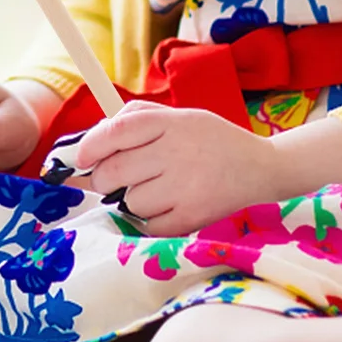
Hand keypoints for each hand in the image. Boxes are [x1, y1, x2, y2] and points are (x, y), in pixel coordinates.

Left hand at [72, 103, 275, 236]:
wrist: (260, 167)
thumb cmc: (210, 140)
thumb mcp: (179, 116)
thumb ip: (137, 118)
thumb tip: (94, 137)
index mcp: (170, 122)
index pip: (115, 131)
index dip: (90, 145)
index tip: (81, 157)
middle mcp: (175, 153)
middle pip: (113, 171)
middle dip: (102, 179)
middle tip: (111, 180)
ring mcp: (184, 187)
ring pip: (129, 201)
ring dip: (131, 199)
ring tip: (154, 190)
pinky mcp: (191, 217)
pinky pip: (148, 226)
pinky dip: (149, 220)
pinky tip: (166, 206)